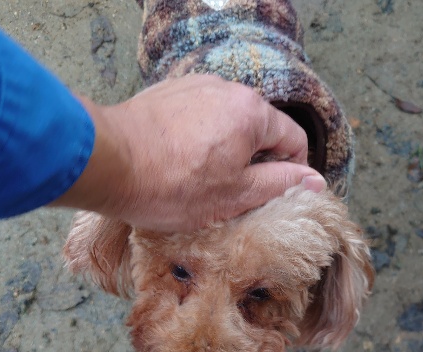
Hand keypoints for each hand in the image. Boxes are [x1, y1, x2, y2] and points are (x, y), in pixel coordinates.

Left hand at [51, 74, 325, 231]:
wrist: (107, 162)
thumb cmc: (171, 185)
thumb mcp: (235, 195)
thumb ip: (280, 183)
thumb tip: (314, 180)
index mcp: (252, 112)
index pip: (294, 138)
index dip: (292, 170)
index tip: (274, 192)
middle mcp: (227, 89)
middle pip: (260, 128)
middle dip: (255, 161)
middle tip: (234, 193)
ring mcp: (195, 86)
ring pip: (229, 122)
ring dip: (227, 149)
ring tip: (202, 179)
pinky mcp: (170, 92)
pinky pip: (201, 115)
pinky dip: (202, 137)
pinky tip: (181, 161)